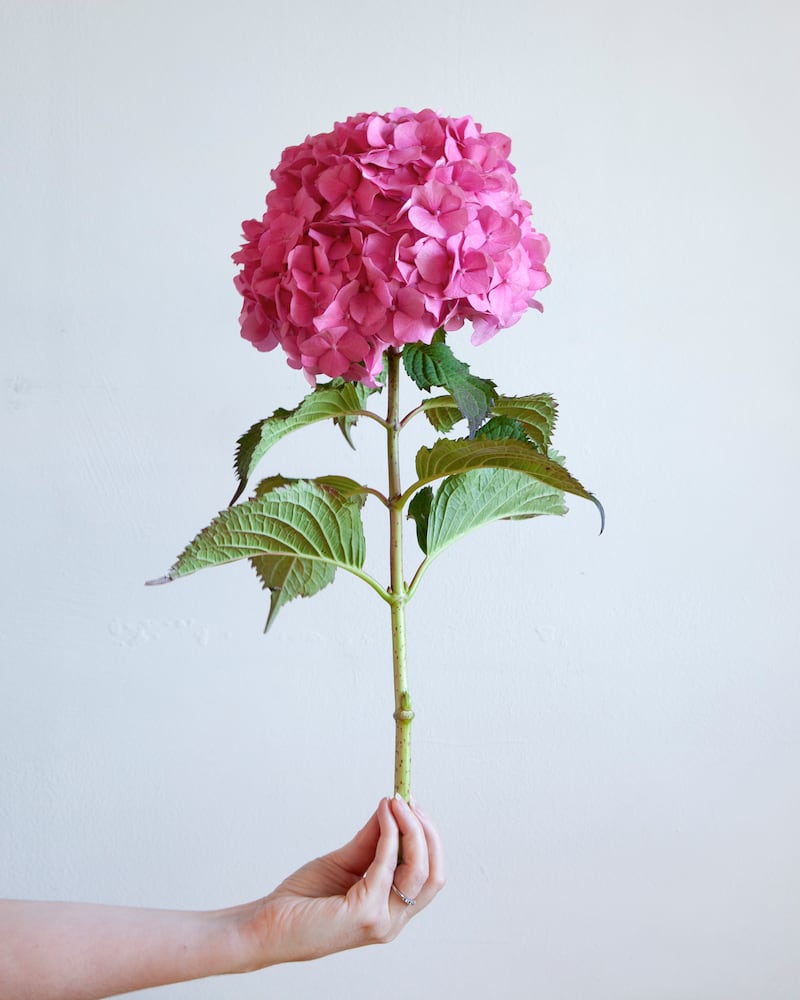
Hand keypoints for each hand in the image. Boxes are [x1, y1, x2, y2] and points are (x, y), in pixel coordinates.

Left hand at [233, 795, 444, 968]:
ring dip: (412, 828)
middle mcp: (392, 921)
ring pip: (420, 870)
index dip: (428, 837)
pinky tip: (383, 816)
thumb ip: (371, 840)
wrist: (267, 925)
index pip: (430, 876)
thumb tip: (391, 807)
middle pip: (434, 873)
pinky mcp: (365, 914)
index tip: (413, 805)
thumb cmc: (302, 900)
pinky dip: (390, 834)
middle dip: (427, 831)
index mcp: (390, 912)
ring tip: (397, 802)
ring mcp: (382, 920)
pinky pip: (388, 865)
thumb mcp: (344, 862)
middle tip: (409, 800)